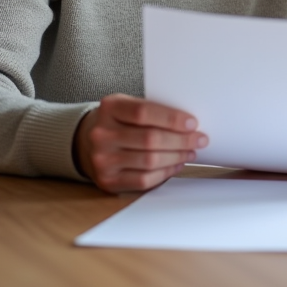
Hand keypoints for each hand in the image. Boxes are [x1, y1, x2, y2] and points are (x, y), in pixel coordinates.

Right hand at [73, 94, 206, 192]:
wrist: (86, 141)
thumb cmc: (117, 121)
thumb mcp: (127, 106)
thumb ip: (152, 111)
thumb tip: (189, 124)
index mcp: (109, 108)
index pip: (144, 112)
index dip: (172, 118)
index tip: (192, 123)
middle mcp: (102, 134)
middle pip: (150, 139)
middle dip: (181, 140)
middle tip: (200, 139)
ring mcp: (103, 160)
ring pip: (150, 161)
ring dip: (177, 157)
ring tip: (190, 151)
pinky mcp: (108, 181)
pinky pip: (144, 180)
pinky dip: (165, 172)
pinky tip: (176, 164)